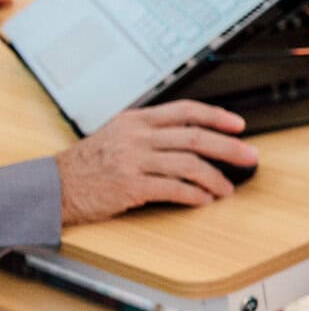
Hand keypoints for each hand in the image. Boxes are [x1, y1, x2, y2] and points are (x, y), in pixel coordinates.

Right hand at [54, 102, 257, 226]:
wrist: (56, 185)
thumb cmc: (91, 162)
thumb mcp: (118, 133)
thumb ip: (152, 130)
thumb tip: (194, 134)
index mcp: (137, 120)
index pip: (186, 110)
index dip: (217, 116)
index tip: (239, 125)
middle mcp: (138, 137)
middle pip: (196, 137)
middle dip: (229, 148)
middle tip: (250, 157)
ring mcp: (134, 161)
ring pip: (189, 165)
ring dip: (215, 179)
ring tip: (226, 189)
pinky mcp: (131, 186)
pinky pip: (174, 189)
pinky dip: (195, 195)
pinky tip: (204, 200)